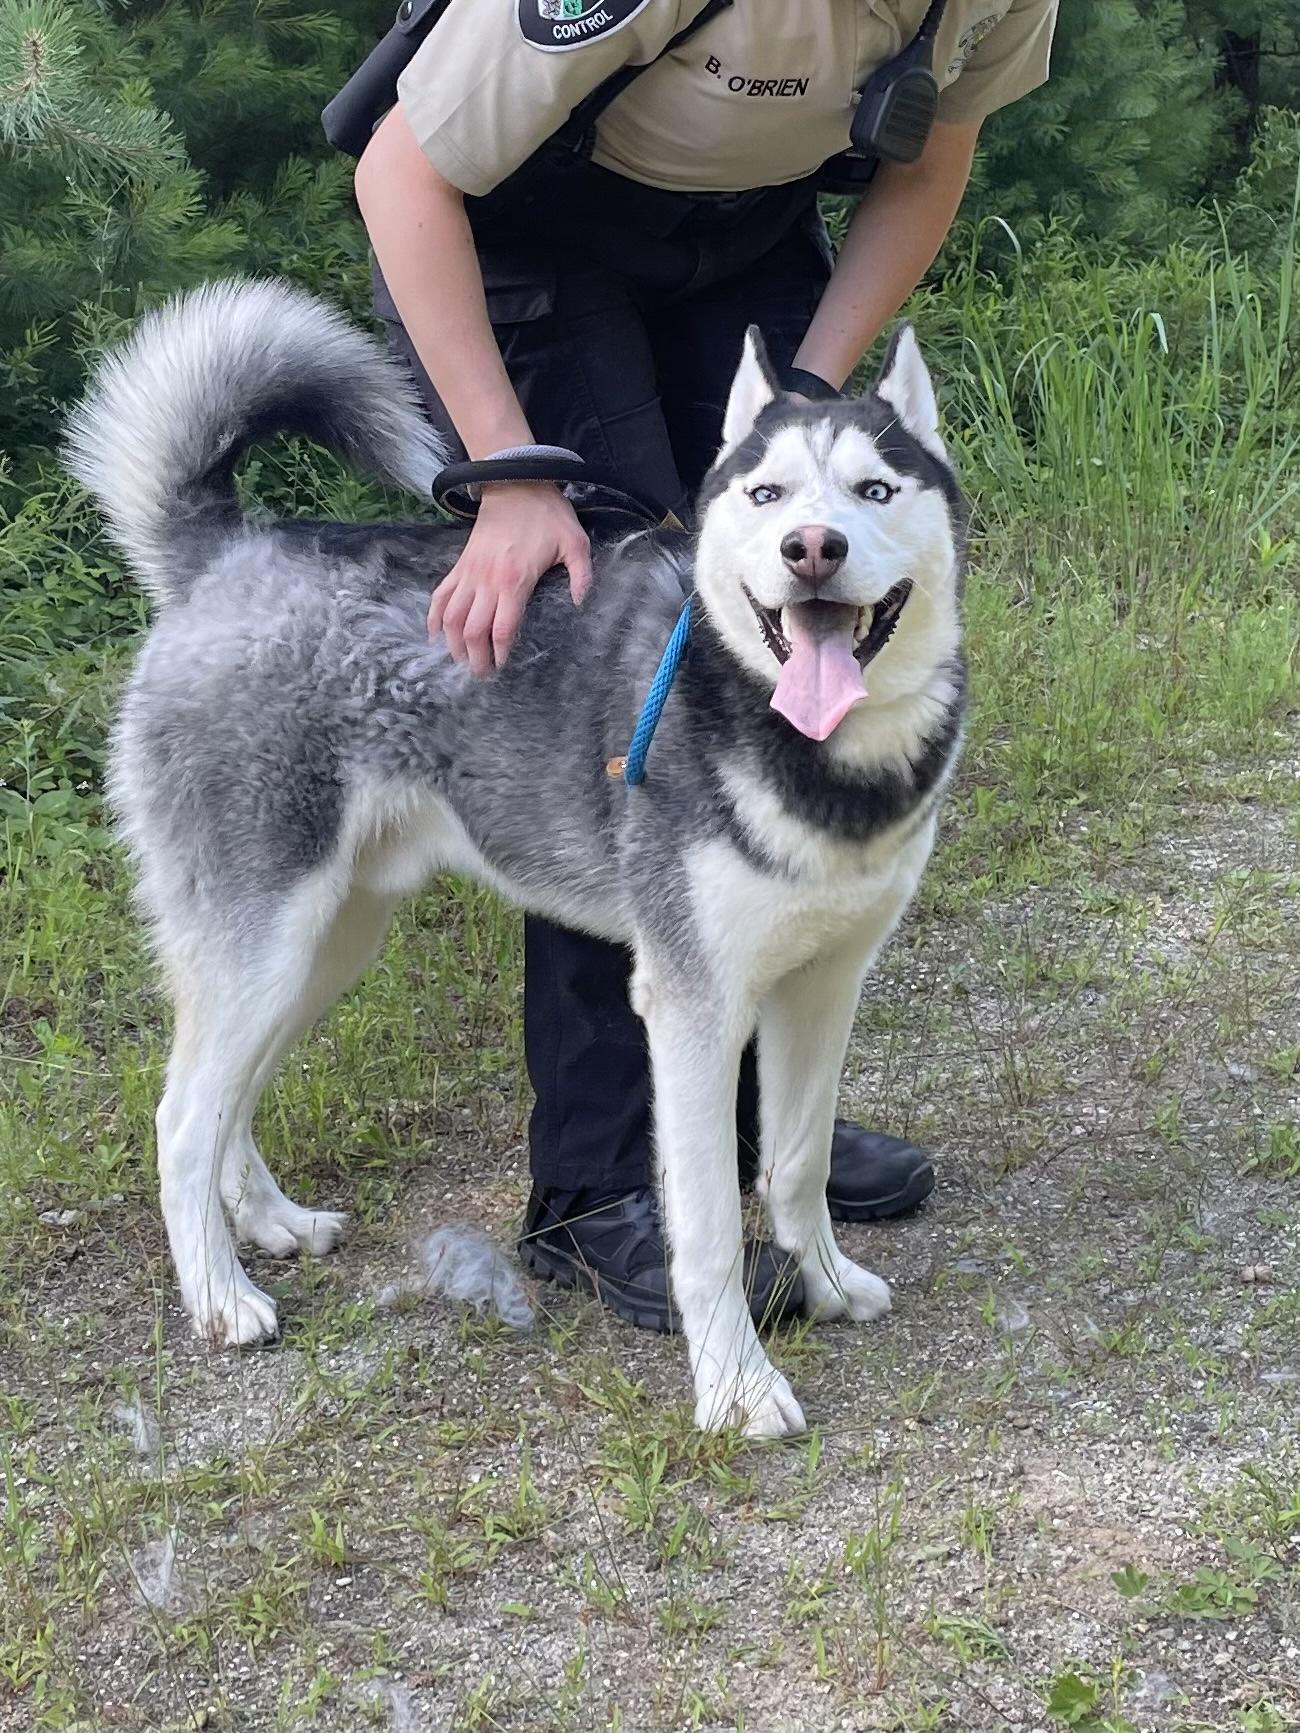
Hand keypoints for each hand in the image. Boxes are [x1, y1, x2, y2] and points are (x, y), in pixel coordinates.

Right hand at [428, 482, 592, 675]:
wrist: (515, 483)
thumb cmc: (547, 515)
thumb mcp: (575, 542)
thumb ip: (581, 575)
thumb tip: (580, 602)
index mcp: (515, 580)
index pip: (501, 628)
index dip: (499, 653)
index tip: (502, 667)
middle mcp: (487, 580)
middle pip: (473, 630)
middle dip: (474, 658)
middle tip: (481, 675)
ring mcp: (470, 573)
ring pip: (452, 617)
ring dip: (453, 644)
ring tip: (460, 661)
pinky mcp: (460, 565)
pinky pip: (440, 595)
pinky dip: (434, 617)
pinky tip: (434, 635)